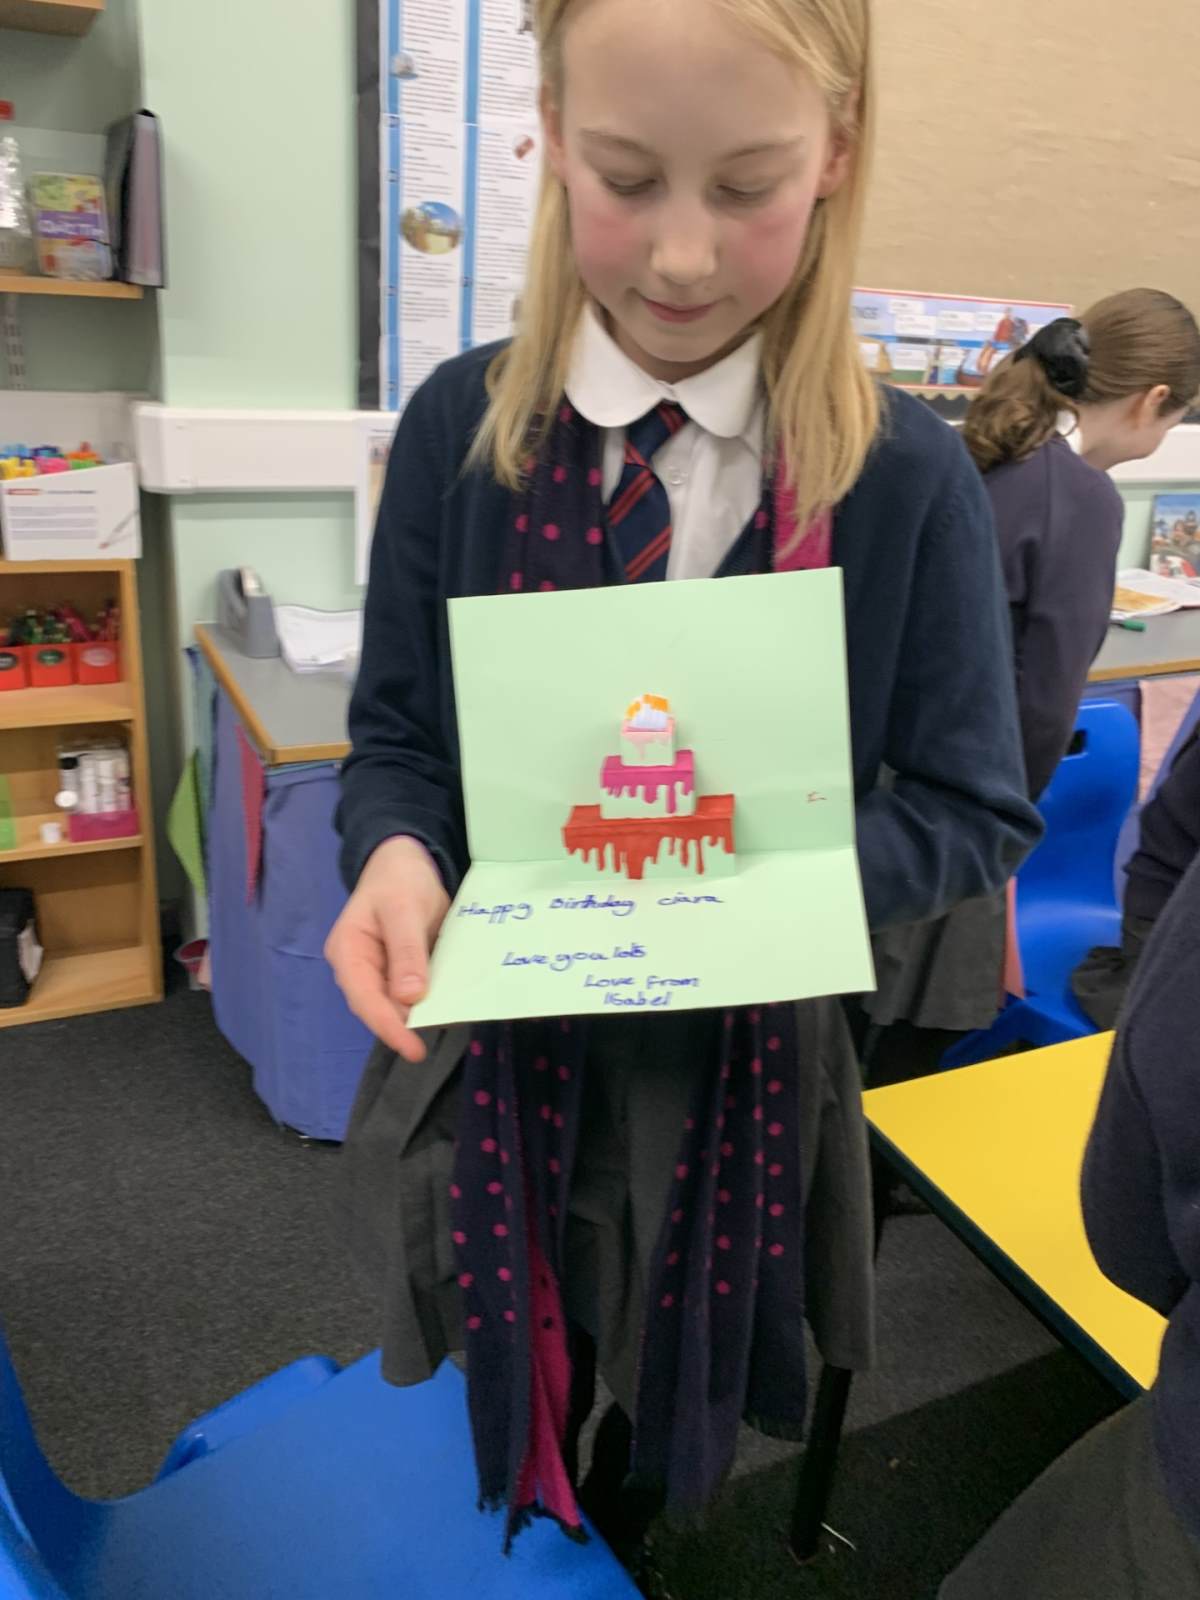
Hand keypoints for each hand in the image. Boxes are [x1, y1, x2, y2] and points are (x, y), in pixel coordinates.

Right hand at [325, 836, 450, 1061]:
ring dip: (416, 1018)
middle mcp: (358, 968)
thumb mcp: (404, 908)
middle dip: (402, 1027)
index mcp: (348, 952)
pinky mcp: (400, 970)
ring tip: (441, 1029)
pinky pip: (411, 993)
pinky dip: (428, 1003)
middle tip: (429, 1046)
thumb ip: (406, 951)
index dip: (388, 1026)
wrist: (408, 860)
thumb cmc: (399, 879)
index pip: (364, 998)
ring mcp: (379, 971)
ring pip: (395, 1004)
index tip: (413, 1047)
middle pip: (377, 1007)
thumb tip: (410, 997)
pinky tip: (446, 1010)